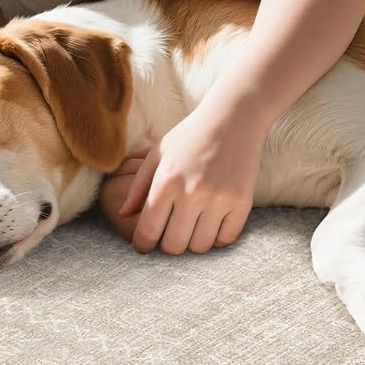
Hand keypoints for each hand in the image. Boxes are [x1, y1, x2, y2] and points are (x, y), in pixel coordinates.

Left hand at [115, 106, 264, 254]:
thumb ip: (138, 187)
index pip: (148, 232)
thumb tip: (122, 214)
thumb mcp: (157, 155)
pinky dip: (216, 238)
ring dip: (192, 242)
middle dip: (166, 245)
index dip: (141, 245)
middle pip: (173, 246)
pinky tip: (211, 224)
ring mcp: (219, 200)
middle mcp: (192, 194)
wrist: (234, 117)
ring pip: (199, 247)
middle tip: (169, 234)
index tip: (143, 246)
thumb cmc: (189, 136)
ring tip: (191, 228)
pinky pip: (225, 239)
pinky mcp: (242, 202)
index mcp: (166, 182)